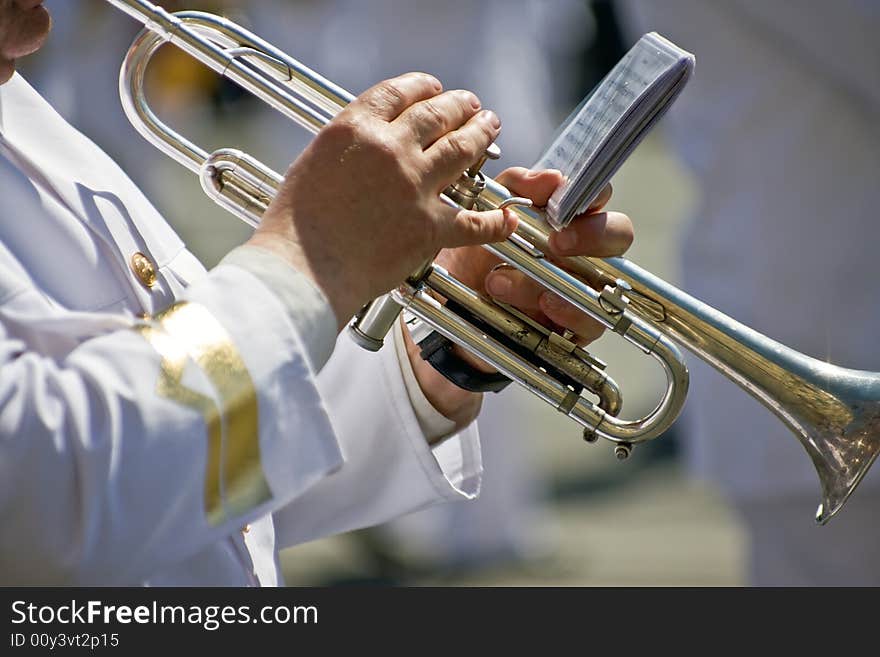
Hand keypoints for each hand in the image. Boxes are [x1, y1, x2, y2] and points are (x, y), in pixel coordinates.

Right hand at [247, 72, 516, 327]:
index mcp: (356, 129)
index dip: (423, 87)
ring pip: (462, 150)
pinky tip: (507, 219)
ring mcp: (414, 186)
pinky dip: (495, 222)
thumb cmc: (295, 226)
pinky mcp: (429, 227)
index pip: (399, 93)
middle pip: (437, 114)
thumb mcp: (312, 164)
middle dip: (460, 106)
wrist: (302, 268)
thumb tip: (368, 147)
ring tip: (491, 128)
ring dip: (481, 135)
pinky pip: (473, 222)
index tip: (433, 88)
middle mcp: (390, 149)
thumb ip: (347, 149)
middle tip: (472, 105)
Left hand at [404, 167, 632, 429]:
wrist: (454, 307)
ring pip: (600, 279)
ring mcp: (586, 288)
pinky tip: (545, 304)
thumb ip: (515, 189)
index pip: (598, 197)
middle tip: (556, 242)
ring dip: (557, 278)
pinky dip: (570, 312)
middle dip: (592, 235)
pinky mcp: (578, 326)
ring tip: (501, 280)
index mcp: (567, 217)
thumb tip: (552, 178)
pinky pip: (592, 322)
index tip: (562, 205)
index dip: (592, 196)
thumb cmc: (474, 254)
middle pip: (619, 234)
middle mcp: (585, 250)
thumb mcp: (483, 215)